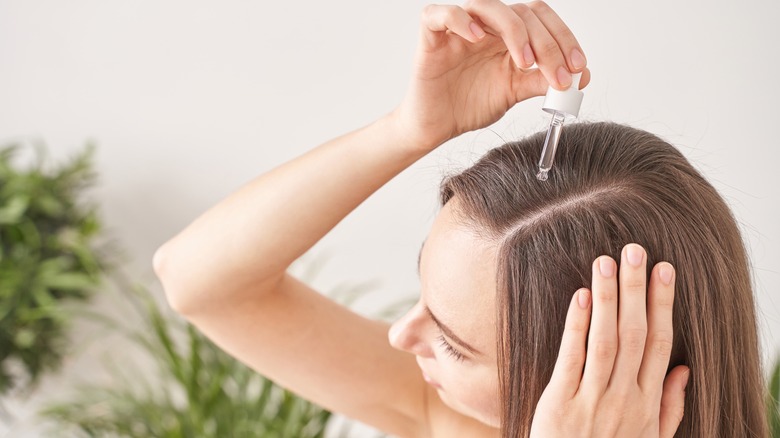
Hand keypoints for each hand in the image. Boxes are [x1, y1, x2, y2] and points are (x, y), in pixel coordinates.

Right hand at [394, 0, 590, 151]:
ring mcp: (459, 29)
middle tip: (558, 76)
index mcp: (508, 36)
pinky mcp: (432, 37)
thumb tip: (582, 77)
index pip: (541, 20)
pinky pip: (442, 14)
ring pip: (489, 6)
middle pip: (522, 13)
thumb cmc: (470, 105)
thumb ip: (543, 81)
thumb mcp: (515, 92)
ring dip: (514, 30)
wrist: (437, 127)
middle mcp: (486, 26)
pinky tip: (477, 39)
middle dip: (547, 44)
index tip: (577, 69)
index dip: (563, 39)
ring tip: (524, 62)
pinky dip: (460, 21)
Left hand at [530, 244, 689, 436]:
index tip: (664, 270)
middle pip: (635, 334)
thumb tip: (684, 368)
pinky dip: (576, 326)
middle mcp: (624, 398)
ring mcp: (592, 400)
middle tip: (634, 250)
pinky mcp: (560, 403)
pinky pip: (571, 358)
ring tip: (607, 261)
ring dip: (608, 299)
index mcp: (647, 403)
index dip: (662, 304)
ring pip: (605, 341)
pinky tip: (581, 296)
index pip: (659, 343)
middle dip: (636, 290)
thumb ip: (669, 406)